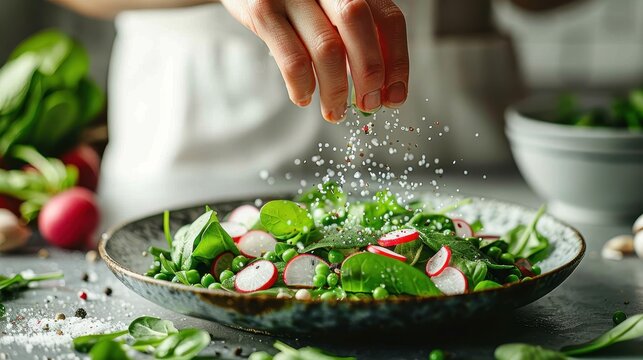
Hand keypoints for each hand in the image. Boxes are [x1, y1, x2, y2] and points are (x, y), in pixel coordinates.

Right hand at [221, 0, 408, 121]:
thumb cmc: (294, 1)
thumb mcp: (330, 8)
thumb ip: (354, 35)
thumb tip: (379, 87)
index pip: (389, 19)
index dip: (397, 61)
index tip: (395, 96)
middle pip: (359, 26)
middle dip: (369, 75)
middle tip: (369, 105)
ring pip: (327, 48)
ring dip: (335, 90)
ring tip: (335, 111)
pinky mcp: (263, 11)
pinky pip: (292, 59)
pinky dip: (302, 86)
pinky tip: (304, 97)